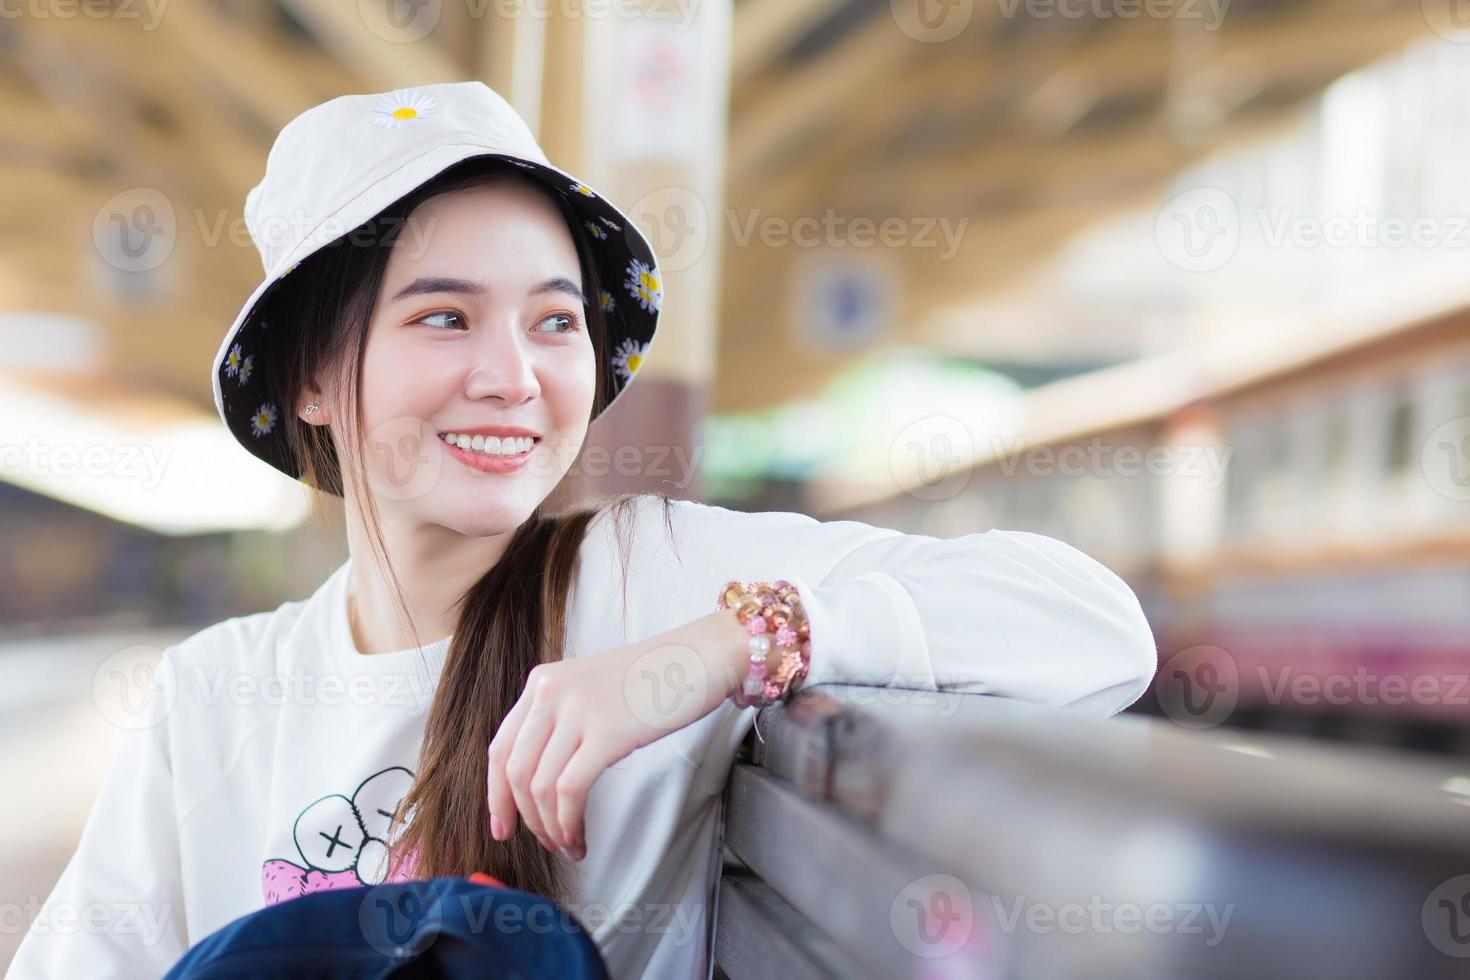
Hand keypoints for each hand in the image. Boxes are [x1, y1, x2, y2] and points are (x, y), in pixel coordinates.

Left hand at [485, 609, 748, 859]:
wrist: (700, 658)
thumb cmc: (655, 678)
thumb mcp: (591, 688)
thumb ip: (560, 719)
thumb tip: (542, 776)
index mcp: (542, 683)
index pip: (500, 747)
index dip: (496, 795)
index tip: (503, 825)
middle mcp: (550, 693)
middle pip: (515, 773)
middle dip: (525, 818)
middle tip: (545, 842)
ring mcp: (577, 711)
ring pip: (540, 787)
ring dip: (551, 828)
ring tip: (569, 844)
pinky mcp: (606, 733)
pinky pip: (570, 791)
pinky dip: (569, 823)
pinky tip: (579, 837)